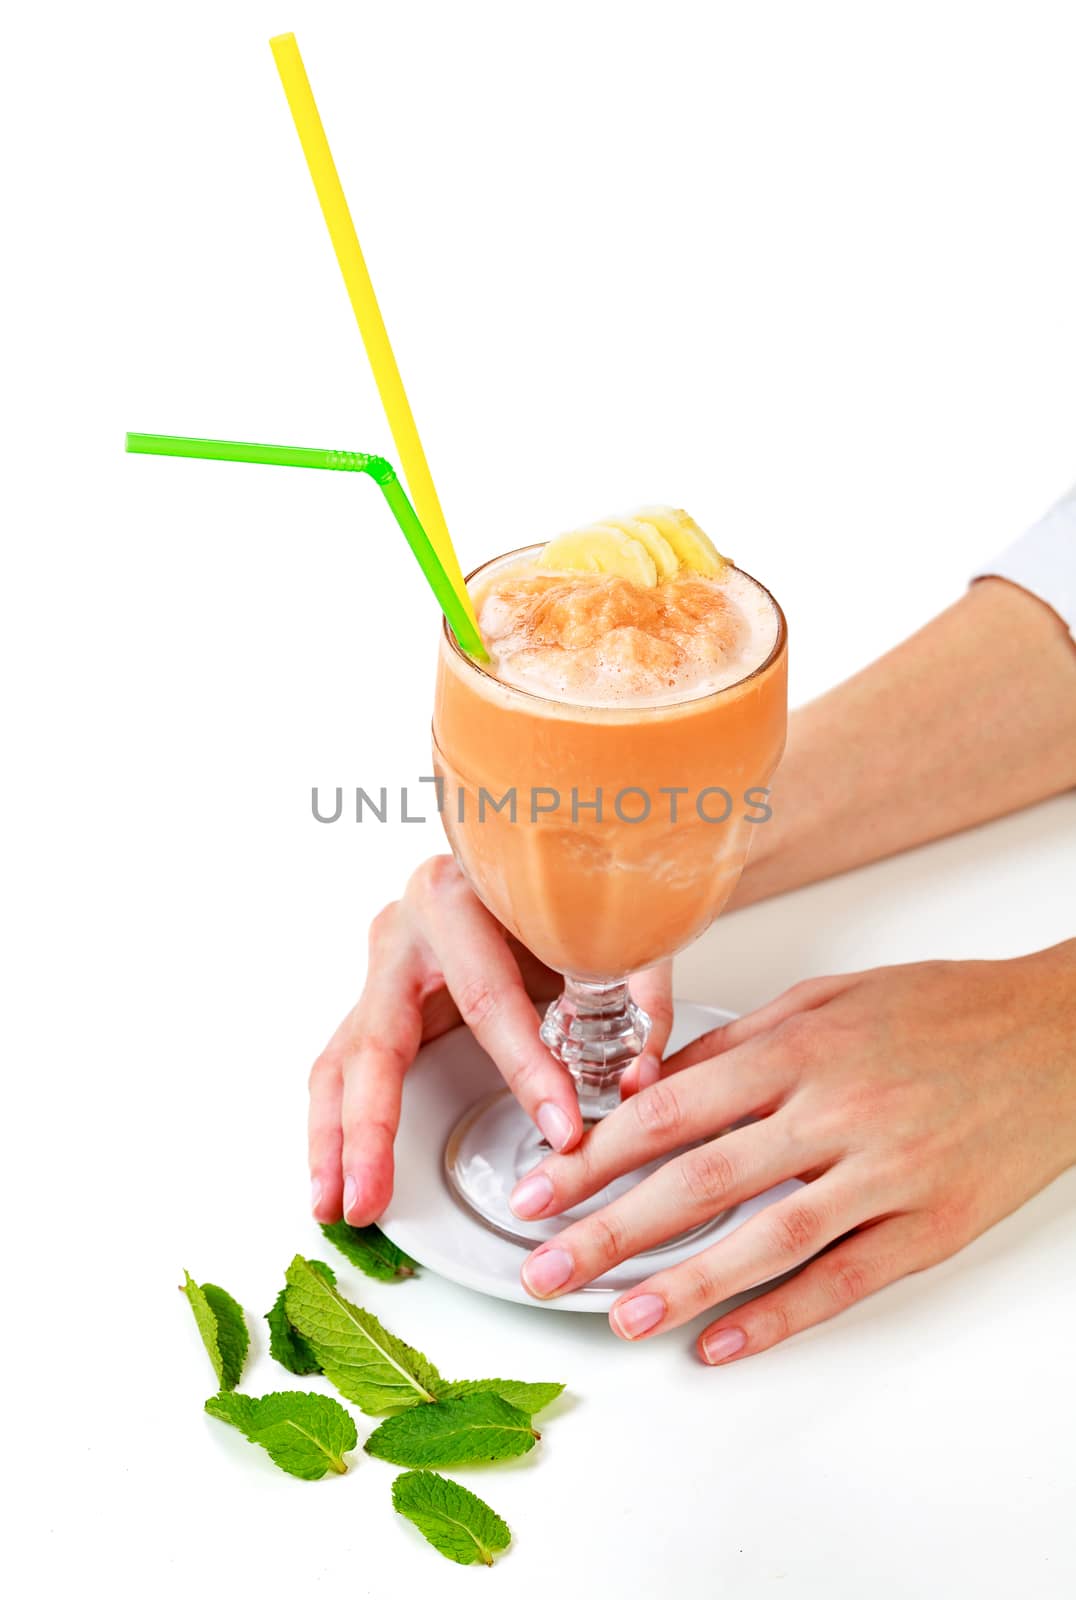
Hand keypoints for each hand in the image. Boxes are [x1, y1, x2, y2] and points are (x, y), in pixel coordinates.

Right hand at [307, 854, 672, 1225]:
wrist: (530, 860)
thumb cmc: (560, 893)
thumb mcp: (608, 929)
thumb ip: (637, 993)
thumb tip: (640, 1081)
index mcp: (459, 899)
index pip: (488, 997)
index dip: (526, 1068)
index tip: (561, 1128)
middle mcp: (405, 931)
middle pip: (378, 1038)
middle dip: (373, 1125)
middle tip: (374, 1195)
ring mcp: (381, 967)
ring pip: (340, 1060)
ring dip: (334, 1141)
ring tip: (336, 1207)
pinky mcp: (375, 1001)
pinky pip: (341, 1068)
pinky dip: (336, 1129)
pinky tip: (335, 1180)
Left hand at [509, 943, 1075, 1362]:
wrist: (1056, 1033)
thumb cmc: (939, 1010)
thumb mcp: (825, 999)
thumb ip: (736, 1046)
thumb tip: (647, 1089)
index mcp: (799, 1046)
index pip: (670, 1110)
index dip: (595, 1155)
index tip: (540, 1185)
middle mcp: (836, 1108)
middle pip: (700, 1178)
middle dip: (610, 1227)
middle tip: (544, 1266)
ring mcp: (887, 1170)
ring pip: (767, 1238)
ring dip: (684, 1283)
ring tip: (618, 1317)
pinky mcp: (934, 1223)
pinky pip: (847, 1279)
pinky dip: (781, 1316)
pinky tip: (724, 1342)